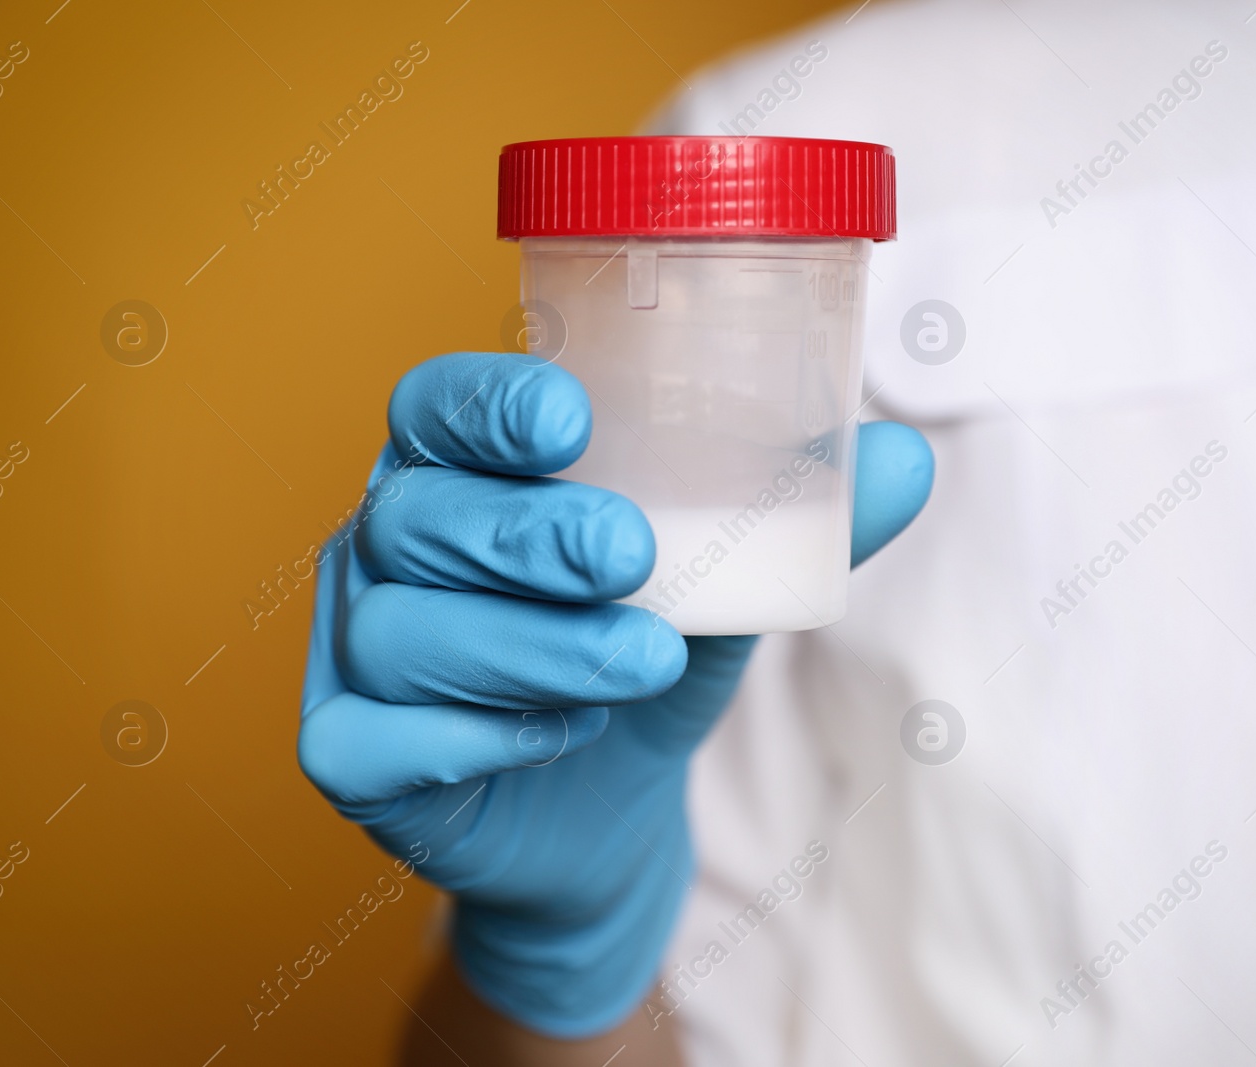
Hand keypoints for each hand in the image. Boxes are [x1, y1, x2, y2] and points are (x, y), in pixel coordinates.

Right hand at [298, 352, 933, 1038]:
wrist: (608, 818)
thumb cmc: (643, 663)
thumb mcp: (724, 587)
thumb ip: (797, 524)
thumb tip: (906, 458)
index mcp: (460, 474)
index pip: (435, 408)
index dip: (487, 403)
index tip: (572, 421)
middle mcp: (388, 548)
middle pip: (418, 516)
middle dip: (527, 532)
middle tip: (632, 556)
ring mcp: (355, 652)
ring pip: (402, 630)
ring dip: (529, 646)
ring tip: (641, 663)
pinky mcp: (349, 753)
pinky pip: (371, 741)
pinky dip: (469, 739)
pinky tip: (558, 735)